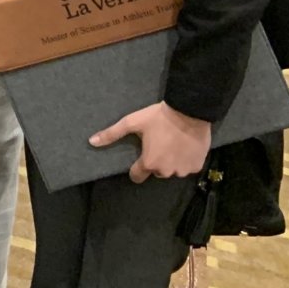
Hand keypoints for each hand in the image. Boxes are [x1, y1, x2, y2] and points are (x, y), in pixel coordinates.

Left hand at [89, 101, 211, 182]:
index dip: (136, 168)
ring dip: (172, 161)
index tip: (140, 158)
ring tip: (172, 144)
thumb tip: (91, 142)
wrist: (189, 111)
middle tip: (158, 144)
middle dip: (156, 161)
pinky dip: (186, 160)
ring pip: (173, 170)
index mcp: (149, 163)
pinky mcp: (197, 166)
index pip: (137, 176)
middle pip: (156, 171)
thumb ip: (112, 134)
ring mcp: (183, 170)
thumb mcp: (132, 122)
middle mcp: (166, 171)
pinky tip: (184, 146)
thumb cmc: (158, 117)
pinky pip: (188, 167)